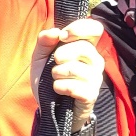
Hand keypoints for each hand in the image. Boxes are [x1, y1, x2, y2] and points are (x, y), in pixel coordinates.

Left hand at [32, 19, 104, 134]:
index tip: (63, 36)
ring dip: (58, 73)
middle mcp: (95, 60)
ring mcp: (95, 78)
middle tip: (55, 62)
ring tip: (55, 78)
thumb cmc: (47, 79)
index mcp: (85, 47)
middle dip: (63, 53)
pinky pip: (76, 87)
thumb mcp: (40, 58)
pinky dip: (61, 87)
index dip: (80, 28)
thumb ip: (44, 42)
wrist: (48, 107)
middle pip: (85, 48)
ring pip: (78, 69)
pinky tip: (58, 90)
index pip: (95, 28)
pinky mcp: (91, 95)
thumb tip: (54, 31)